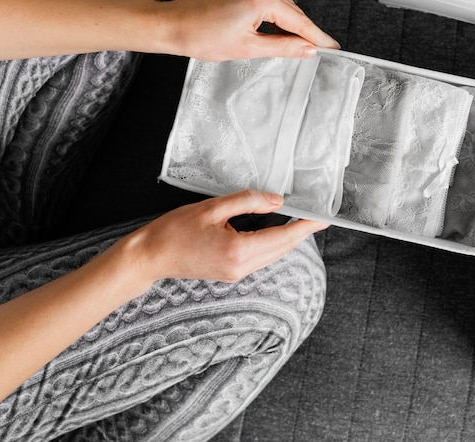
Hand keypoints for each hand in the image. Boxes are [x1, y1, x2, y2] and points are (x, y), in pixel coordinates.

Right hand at [126, 190, 327, 284]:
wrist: (151, 256)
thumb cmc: (175, 230)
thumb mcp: (212, 208)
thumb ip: (247, 201)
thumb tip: (277, 201)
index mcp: (238, 251)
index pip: (283, 237)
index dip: (305, 226)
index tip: (323, 217)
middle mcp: (242, 267)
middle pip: (282, 249)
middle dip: (301, 232)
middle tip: (316, 214)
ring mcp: (236, 274)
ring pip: (273, 255)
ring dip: (288, 238)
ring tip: (300, 219)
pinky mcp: (231, 273)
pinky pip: (261, 258)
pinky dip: (272, 244)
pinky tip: (275, 229)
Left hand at [153, 0, 339, 60]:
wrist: (172, 25)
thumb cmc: (203, 38)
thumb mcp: (248, 48)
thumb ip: (283, 47)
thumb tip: (308, 50)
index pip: (298, 20)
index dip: (317, 36)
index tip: (333, 47)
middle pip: (291, 10)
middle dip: (306, 30)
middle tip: (322, 49)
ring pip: (280, 5)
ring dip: (291, 23)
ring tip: (302, 44)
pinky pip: (266, 1)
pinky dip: (276, 16)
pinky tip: (280, 31)